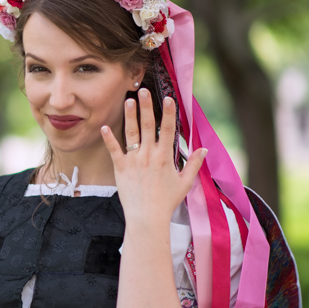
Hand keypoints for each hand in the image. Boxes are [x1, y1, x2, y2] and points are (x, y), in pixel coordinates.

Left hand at [100, 89, 206, 225]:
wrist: (147, 217)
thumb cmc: (167, 201)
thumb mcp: (185, 183)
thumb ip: (194, 164)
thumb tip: (204, 149)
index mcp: (165, 157)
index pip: (169, 129)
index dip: (169, 113)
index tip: (169, 98)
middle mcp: (149, 155)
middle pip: (148, 125)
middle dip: (146, 106)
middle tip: (143, 90)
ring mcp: (134, 160)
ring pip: (131, 133)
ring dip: (130, 116)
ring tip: (128, 100)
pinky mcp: (121, 168)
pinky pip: (114, 150)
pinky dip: (109, 139)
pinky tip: (104, 126)